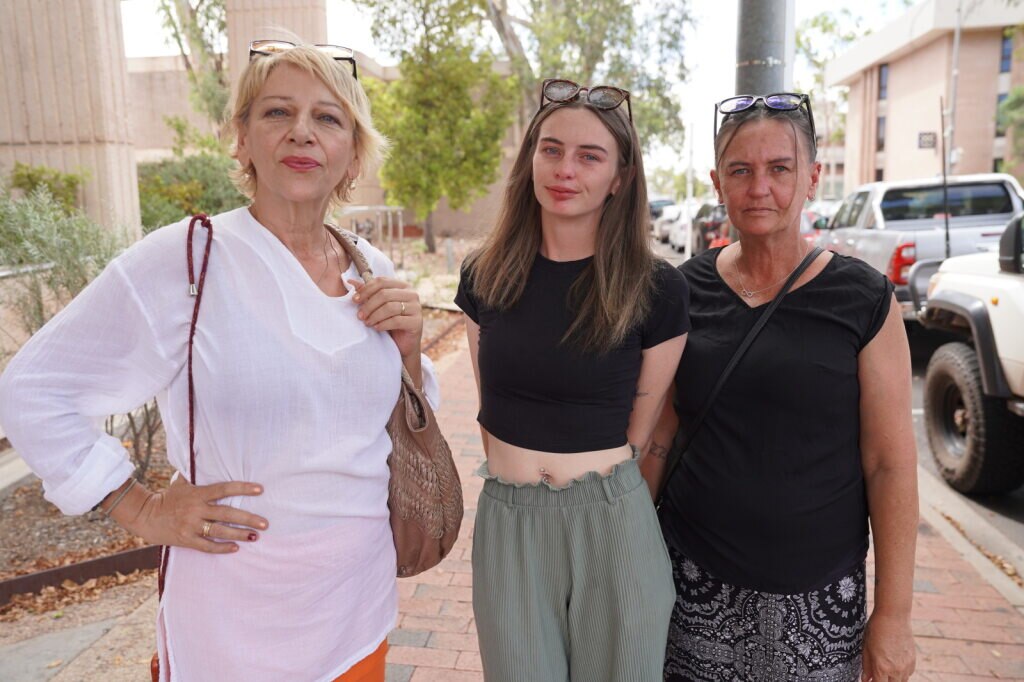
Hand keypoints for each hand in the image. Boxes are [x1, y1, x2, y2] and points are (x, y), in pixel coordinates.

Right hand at [122, 476, 267, 553]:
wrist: (145, 515)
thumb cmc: (167, 497)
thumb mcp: (181, 483)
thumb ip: (195, 474)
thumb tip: (203, 455)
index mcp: (197, 494)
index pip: (224, 489)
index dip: (242, 488)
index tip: (260, 489)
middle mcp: (196, 509)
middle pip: (226, 513)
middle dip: (248, 519)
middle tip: (265, 523)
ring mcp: (191, 526)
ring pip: (219, 531)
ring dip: (239, 534)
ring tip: (255, 536)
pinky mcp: (186, 539)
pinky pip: (207, 546)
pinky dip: (221, 548)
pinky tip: (235, 548)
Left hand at [349, 276, 422, 357]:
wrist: (403, 344)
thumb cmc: (389, 322)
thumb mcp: (377, 306)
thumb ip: (367, 294)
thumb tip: (350, 281)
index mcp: (403, 286)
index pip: (382, 281)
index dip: (366, 289)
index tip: (355, 300)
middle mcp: (412, 294)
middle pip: (384, 294)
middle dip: (369, 305)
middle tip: (360, 315)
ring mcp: (416, 308)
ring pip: (390, 307)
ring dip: (374, 315)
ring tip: (367, 322)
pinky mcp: (417, 322)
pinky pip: (396, 321)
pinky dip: (383, 324)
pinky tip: (376, 328)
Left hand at [862, 611, 914, 681]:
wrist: (893, 616)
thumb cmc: (876, 629)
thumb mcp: (866, 647)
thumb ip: (866, 666)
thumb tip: (865, 679)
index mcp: (882, 667)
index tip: (869, 680)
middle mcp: (896, 670)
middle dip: (883, 681)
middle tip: (877, 675)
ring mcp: (906, 666)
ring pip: (901, 681)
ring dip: (893, 679)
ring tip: (885, 671)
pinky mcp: (913, 661)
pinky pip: (908, 674)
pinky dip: (901, 673)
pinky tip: (894, 665)